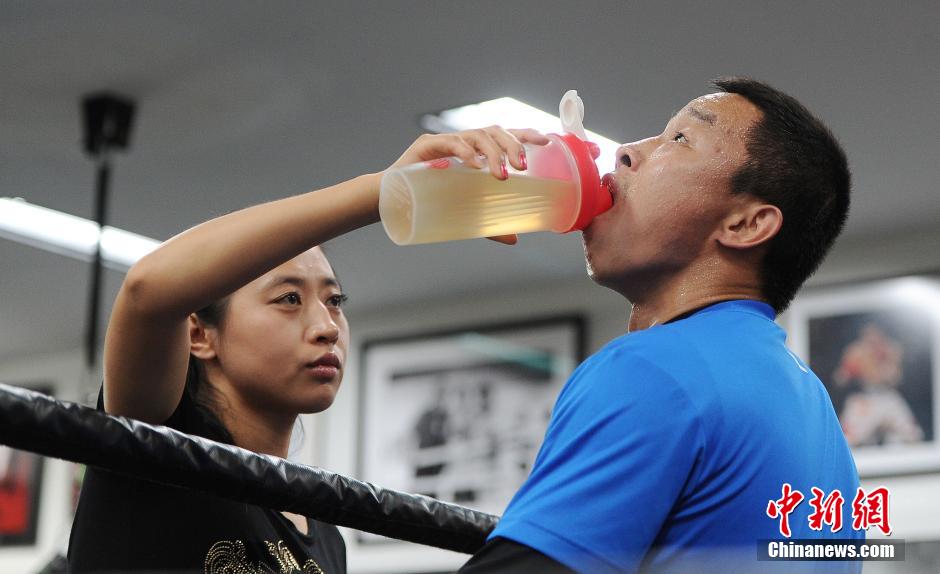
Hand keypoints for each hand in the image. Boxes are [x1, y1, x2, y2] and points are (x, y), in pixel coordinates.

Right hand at [388, 127, 550, 244]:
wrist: (393, 202)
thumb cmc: (430, 202)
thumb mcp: (465, 213)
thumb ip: (489, 224)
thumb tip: (514, 239)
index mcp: (476, 151)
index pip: (505, 135)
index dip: (525, 134)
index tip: (546, 141)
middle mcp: (463, 141)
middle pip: (494, 132)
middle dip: (512, 145)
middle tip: (522, 167)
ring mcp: (445, 141)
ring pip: (476, 135)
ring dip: (492, 152)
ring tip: (501, 173)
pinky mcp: (426, 146)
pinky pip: (449, 143)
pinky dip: (464, 152)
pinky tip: (474, 165)